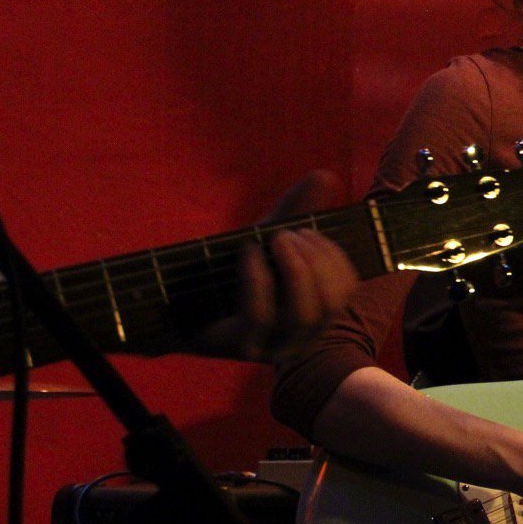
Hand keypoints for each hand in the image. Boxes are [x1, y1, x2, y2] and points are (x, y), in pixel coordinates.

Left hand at [194, 170, 359, 361]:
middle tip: (289, 235)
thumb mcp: (268, 239)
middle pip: (330, 304)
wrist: (176, 304)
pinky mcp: (242, 347)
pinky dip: (258, 278)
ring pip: (303, 313)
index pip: (346, 290)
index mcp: (316, 314)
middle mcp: (301, 337)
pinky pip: (261, 314)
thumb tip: (325, 176)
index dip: (334, 258)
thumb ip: (297, 212)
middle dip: (316, 263)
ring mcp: (272, 347)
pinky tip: (248, 252)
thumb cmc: (230, 271)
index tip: (308, 232)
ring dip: (295, 270)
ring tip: (275, 239)